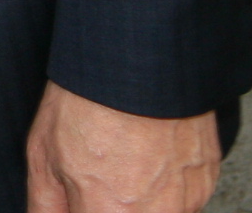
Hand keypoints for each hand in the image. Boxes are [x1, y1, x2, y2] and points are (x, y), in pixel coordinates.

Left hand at [23, 82, 218, 211]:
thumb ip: (47, 208)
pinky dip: (163, 187)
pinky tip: (145, 157)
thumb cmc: (88, 96)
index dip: (82, 208)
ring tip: (121, 163)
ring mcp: (189, 198)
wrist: (140, 54)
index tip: (79, 199)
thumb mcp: (44, 155)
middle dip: (108, 205)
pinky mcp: (207, 179)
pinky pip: (183, 200)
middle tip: (97, 177)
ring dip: (138, 201)